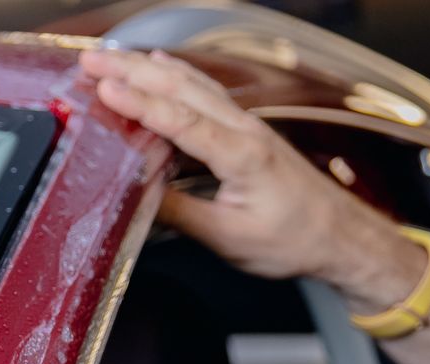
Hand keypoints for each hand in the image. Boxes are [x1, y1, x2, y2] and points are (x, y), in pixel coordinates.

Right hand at [79, 47, 428, 313]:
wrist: (340, 236)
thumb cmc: (292, 239)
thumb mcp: (228, 238)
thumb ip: (180, 213)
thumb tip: (134, 197)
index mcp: (240, 154)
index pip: (180, 120)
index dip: (139, 104)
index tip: (104, 89)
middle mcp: (245, 129)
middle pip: (181, 87)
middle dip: (132, 70)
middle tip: (90, 62)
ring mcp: (247, 125)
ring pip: (192, 84)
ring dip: (148, 68)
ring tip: (111, 58)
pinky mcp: (246, 131)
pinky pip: (206, 93)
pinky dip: (177, 75)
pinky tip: (160, 65)